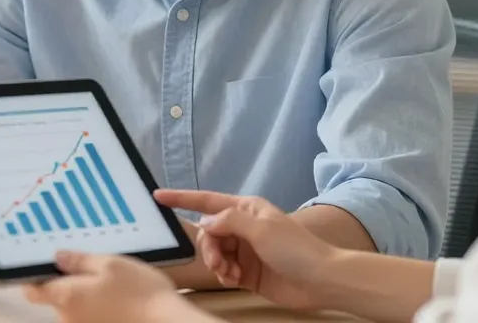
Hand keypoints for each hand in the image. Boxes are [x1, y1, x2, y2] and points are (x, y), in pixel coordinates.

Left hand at [23, 251, 199, 322]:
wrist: (165, 322)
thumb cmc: (139, 291)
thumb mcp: (111, 264)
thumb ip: (80, 260)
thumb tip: (57, 257)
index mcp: (67, 296)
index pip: (33, 290)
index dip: (33, 274)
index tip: (40, 260)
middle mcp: (69, 317)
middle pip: (55, 296)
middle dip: (67, 279)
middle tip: (88, 260)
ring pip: (73, 305)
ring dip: (84, 290)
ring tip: (107, 275)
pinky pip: (88, 314)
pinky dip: (95, 302)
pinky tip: (115, 292)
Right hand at [155, 190, 336, 310]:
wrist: (319, 280)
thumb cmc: (295, 248)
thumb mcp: (261, 228)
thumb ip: (229, 221)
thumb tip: (206, 222)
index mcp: (247, 208)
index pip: (208, 200)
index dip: (182, 198)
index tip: (158, 196)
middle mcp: (243, 226)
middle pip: (208, 232)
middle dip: (209, 248)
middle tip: (220, 262)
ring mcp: (244, 249)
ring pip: (214, 253)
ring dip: (217, 264)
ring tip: (231, 274)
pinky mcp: (246, 271)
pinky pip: (223, 270)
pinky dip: (225, 275)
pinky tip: (236, 280)